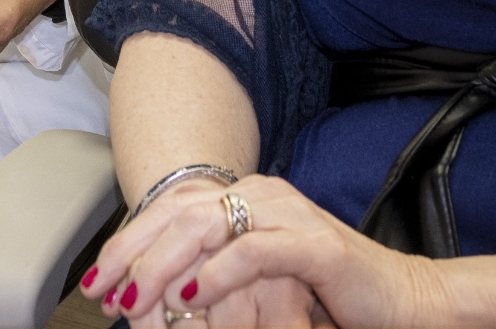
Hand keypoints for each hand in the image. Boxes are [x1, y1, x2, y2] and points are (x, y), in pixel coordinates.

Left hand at [81, 175, 428, 327]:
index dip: (126, 244)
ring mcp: (289, 214)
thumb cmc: (326, 293)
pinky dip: (217, 274)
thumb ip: (208, 273)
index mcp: (245, 197)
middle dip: (132, 255)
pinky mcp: (315, 245)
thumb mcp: (255, 280)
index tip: (95, 282)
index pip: (170, 209)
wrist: (400, 301)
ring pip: (207, 227)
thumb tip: (148, 293)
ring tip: (136, 299)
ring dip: (163, 266)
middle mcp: (263, 195)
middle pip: (178, 213)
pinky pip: (254, 251)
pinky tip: (190, 296)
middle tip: (103, 292)